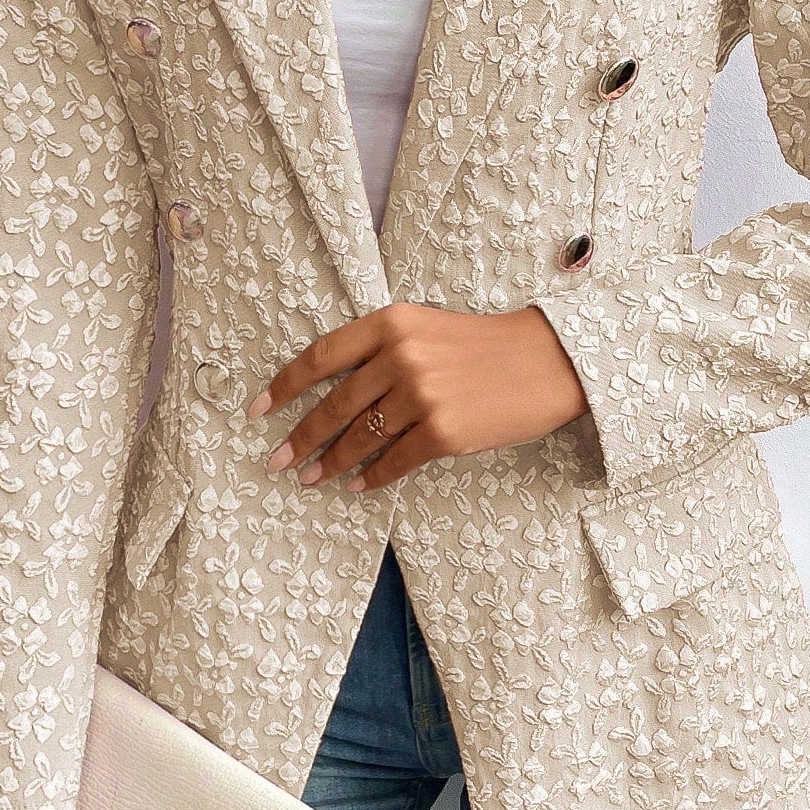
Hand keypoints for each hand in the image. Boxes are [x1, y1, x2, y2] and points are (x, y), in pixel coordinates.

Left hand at [248, 302, 588, 491]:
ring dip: (331, 463)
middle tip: (278, 459)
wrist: (550, 361)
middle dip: (301, 437)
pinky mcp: (444, 433)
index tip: (260, 409)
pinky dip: (372, 477)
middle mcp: (401, 356)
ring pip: (360, 438)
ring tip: (312, 478)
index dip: (284, 385)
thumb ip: (383, 349)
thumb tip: (335, 392)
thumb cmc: (487, 345)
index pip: (321, 356)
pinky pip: (394, 462)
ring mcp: (422, 396)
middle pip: (334, 405)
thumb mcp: (427, 328)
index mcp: (392, 322)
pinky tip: (359, 486)